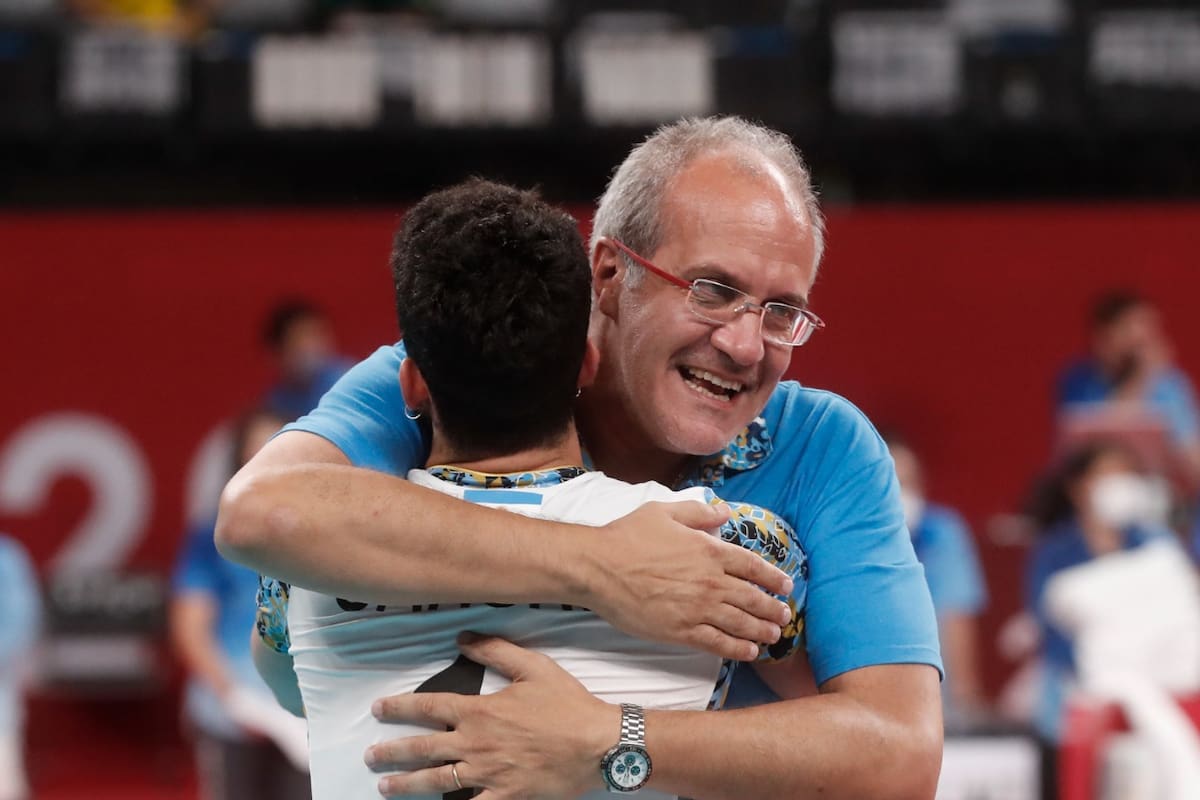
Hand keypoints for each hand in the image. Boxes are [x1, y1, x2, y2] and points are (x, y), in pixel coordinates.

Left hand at [366, 633, 616, 799]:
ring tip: (385, 786)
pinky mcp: (504, 798)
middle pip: (422, 748)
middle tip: (370, 755)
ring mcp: (487, 775)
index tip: (378, 709)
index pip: (428, 707)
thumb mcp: (534, 667)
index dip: (399, 707)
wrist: (598, 745)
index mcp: (480, 711)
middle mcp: (475, 744)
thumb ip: (495, 649)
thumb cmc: (567, 705)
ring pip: (436, 781)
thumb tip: (461, 637)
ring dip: (406, 784)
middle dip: (392, 751)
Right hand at [582, 500, 793, 660]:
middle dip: (773, 609)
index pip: (753, 567)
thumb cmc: (627, 536)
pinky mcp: (681, 631)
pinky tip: (749, 652)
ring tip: (774, 636)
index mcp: (710, 551)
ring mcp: (697, 609)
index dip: (774, 578)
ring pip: (741, 623)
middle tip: (784, 616)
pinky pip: (718, 643)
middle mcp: (710, 581)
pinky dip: (738, 649)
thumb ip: (698, 512)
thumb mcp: (664, 511)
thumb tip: (724, 512)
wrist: (599, 567)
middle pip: (753, 598)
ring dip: (762, 631)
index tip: (786, 585)